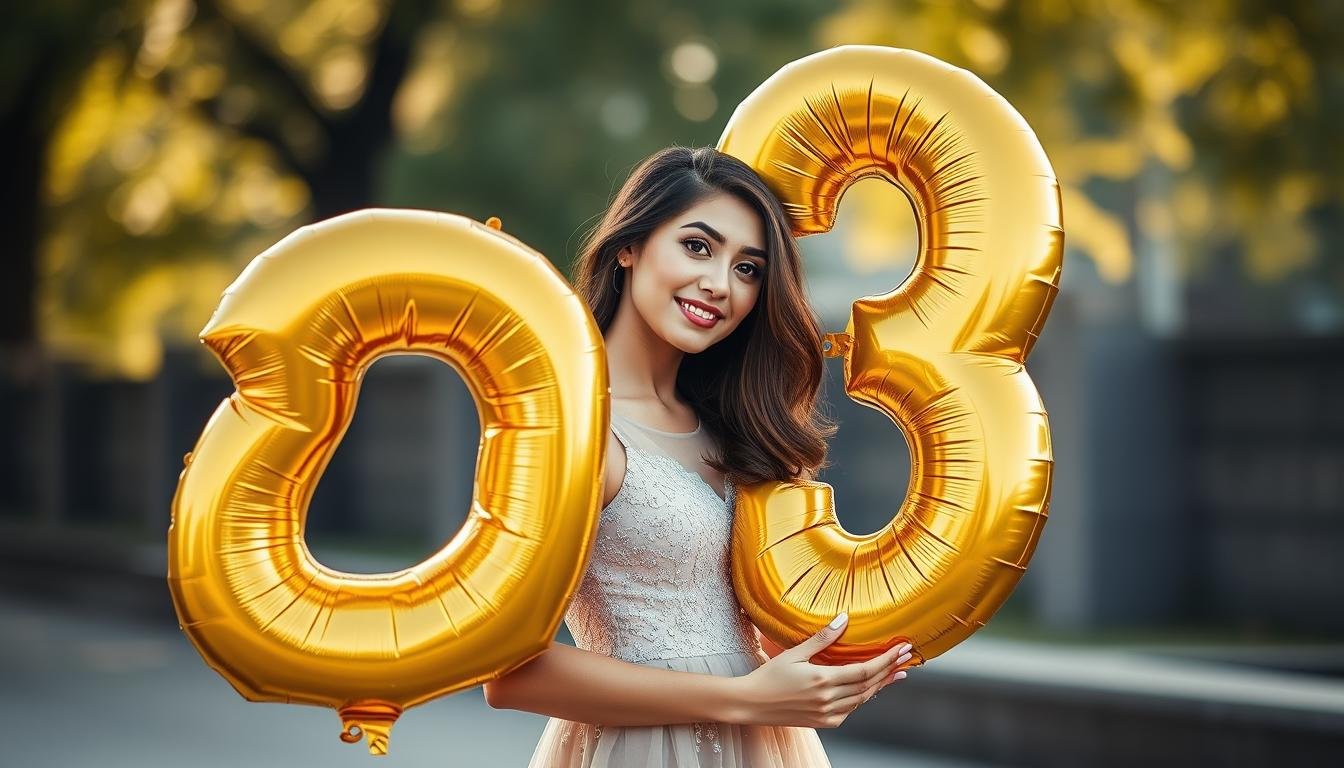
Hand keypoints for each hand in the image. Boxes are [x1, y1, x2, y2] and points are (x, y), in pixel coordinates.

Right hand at [729, 613, 913, 728]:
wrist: (751, 704)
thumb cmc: (769, 676)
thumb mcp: (794, 652)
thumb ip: (822, 638)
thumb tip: (844, 619)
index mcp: (822, 679)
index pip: (865, 670)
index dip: (886, 660)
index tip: (902, 649)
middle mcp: (828, 699)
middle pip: (869, 685)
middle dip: (890, 670)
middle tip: (907, 658)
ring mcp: (827, 713)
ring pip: (863, 699)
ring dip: (881, 685)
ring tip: (896, 673)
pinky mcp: (824, 722)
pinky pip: (850, 710)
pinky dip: (863, 698)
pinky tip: (869, 689)